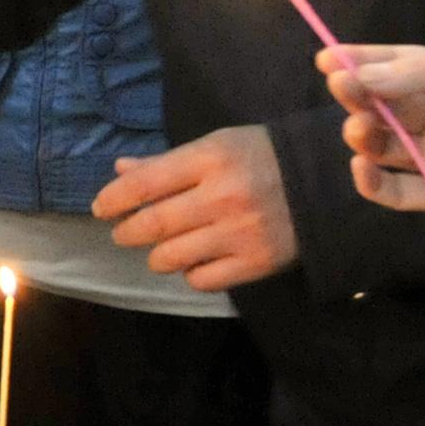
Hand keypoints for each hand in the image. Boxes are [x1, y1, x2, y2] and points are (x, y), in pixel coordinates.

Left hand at [95, 124, 298, 290]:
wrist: (323, 181)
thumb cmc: (261, 157)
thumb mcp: (216, 145)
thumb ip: (167, 162)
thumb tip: (120, 171)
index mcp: (210, 158)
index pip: (145, 184)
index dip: (113, 199)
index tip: (101, 208)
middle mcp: (222, 196)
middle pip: (152, 225)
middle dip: (128, 232)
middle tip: (125, 233)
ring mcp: (239, 232)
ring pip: (170, 258)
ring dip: (156, 256)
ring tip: (162, 247)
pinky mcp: (255, 262)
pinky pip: (201, 280)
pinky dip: (190, 273)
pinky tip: (196, 260)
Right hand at [324, 42, 424, 211]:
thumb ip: (422, 70)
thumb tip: (363, 75)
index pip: (390, 67)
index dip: (357, 63)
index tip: (326, 60)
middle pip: (381, 106)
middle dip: (356, 96)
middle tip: (344, 88)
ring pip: (384, 147)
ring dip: (362, 135)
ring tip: (359, 128)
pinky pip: (400, 193)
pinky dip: (374, 184)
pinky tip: (362, 167)